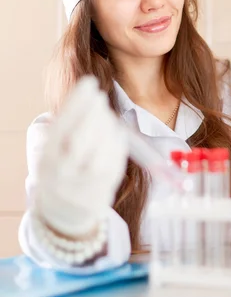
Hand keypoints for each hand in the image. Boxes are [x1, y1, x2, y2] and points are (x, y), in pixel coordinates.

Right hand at [34, 76, 127, 238]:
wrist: (64, 214)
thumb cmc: (61, 169)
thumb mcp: (54, 151)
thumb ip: (67, 128)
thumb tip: (88, 96)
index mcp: (48, 161)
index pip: (61, 127)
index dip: (77, 102)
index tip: (88, 82)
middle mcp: (63, 176)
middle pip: (81, 139)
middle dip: (93, 112)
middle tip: (99, 95)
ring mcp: (85, 186)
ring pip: (100, 151)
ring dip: (106, 125)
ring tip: (106, 113)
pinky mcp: (106, 191)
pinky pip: (115, 162)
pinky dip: (117, 142)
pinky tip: (115, 129)